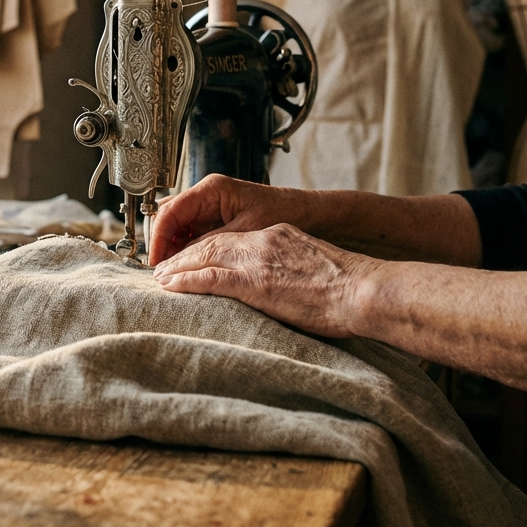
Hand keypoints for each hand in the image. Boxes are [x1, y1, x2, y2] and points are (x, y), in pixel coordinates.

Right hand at [149, 174, 303, 263]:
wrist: (309, 214)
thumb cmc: (283, 214)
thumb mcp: (245, 231)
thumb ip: (211, 242)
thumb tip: (182, 258)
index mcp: (211, 189)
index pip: (170, 211)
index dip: (159, 237)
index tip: (156, 261)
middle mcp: (206, 195)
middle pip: (168, 217)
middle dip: (161, 243)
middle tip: (160, 270)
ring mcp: (209, 207)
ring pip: (177, 227)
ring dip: (171, 248)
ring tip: (170, 271)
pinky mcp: (216, 220)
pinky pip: (191, 234)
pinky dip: (185, 249)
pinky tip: (186, 266)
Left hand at [152, 223, 371, 338]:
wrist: (365, 290)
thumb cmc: (351, 289)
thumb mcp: (315, 268)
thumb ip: (291, 270)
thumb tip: (282, 288)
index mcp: (278, 236)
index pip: (232, 239)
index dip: (206, 248)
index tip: (191, 258)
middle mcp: (264, 242)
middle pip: (212, 243)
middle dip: (184, 255)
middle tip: (164, 267)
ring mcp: (258, 260)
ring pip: (205, 257)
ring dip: (178, 268)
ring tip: (160, 278)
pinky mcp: (255, 282)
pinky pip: (210, 278)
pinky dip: (186, 281)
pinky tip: (171, 286)